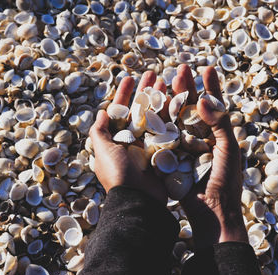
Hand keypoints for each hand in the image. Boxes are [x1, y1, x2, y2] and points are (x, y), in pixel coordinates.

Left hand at [89, 72, 167, 203]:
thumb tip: (101, 112)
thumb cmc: (118, 174)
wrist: (139, 199)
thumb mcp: (102, 151)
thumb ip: (100, 131)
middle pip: (140, 109)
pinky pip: (169, 129)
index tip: (130, 77)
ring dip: (160, 98)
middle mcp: (134, 140)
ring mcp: (150, 145)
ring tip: (167, 81)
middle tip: (154, 73)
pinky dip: (172, 115)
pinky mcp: (165, 151)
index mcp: (118, 138)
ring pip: (155, 115)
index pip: (121, 110)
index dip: (125, 93)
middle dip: (146, 91)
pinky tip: (177, 100)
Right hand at [173, 65, 246, 246]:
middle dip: (187, 88)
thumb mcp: (228, 148)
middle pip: (192, 108)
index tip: (206, 68)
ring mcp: (184, 146)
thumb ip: (219, 123)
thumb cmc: (225, 180)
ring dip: (171, 100)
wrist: (211, 212)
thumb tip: (202, 100)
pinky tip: (153, 105)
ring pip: (176, 118)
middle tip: (181, 68)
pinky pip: (163, 136)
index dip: (210, 87)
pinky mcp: (170, 157)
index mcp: (218, 134)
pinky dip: (159, 120)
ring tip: (166, 80)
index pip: (214, 106)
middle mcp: (200, 138)